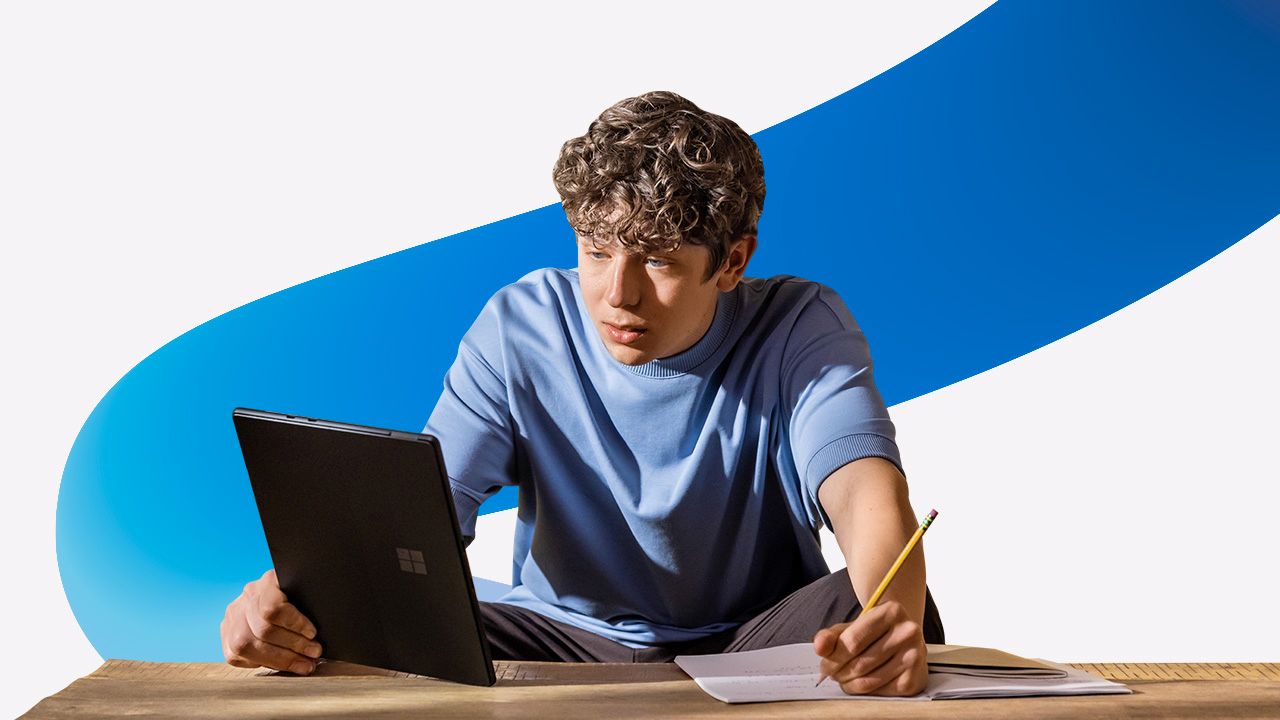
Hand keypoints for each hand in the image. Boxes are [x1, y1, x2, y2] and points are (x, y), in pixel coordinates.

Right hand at [221, 569, 322, 674]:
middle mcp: (247, 596)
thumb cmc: (305, 595)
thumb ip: (312, 602)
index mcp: (269, 581)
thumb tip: (326, 622)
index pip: (272, 607)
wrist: (283, 592)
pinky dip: (263, 663)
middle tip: (315, 654)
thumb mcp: (309, 590)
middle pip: (263, 630)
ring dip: (280, 660)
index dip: (295, 624)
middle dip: (294, 647)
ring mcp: (233, 615)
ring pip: (247, 646)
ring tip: (303, 665)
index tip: (314, 633)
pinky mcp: (226, 634)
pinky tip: (282, 664)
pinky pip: (237, 656)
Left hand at [812, 600, 927, 695]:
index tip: (824, 665)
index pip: (853, 640)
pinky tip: (863, 682)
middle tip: (832, 674)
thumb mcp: (851, 627)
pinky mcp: (916, 678)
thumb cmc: (873, 633)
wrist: (902, 639)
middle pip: (860, 663)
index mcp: (891, 611)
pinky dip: (867, 691)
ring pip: (869, 681)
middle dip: (839, 673)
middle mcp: (908, 631)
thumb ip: (831, 636)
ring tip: (844, 679)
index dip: (833, 657)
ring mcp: (915, 656)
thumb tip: (819, 646)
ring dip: (850, 684)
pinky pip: (882, 692)